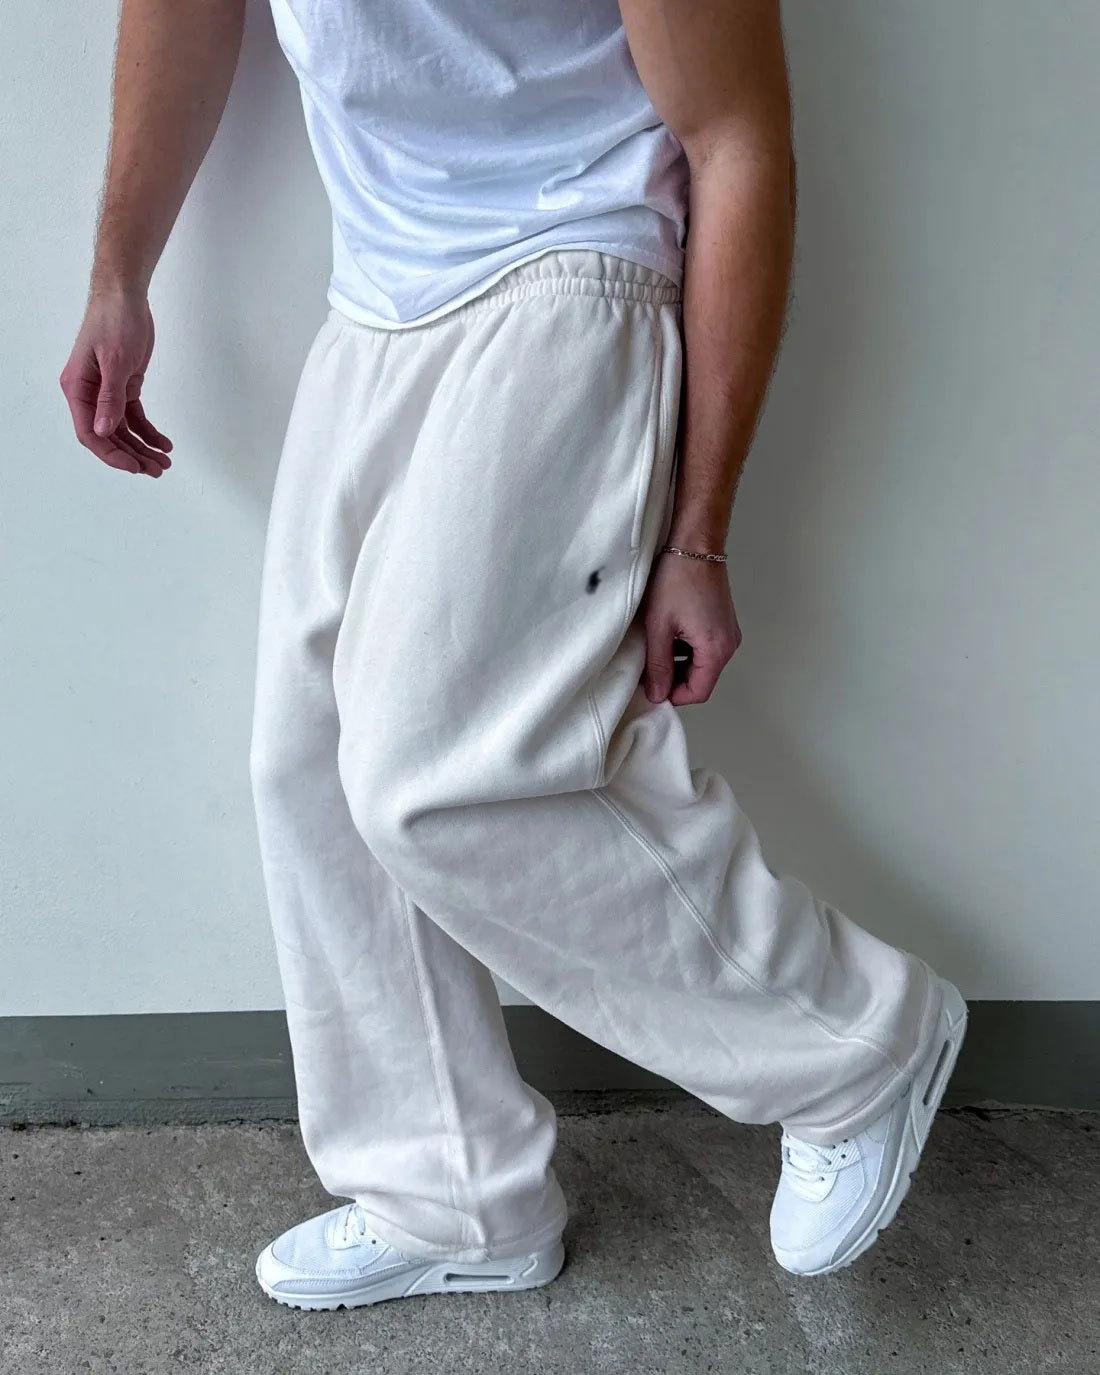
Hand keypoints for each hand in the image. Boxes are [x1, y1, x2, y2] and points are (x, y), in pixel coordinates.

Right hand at [59, 287, 172, 476]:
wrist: (126, 297)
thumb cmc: (114, 322)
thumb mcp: (114, 362)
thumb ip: (109, 399)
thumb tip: (103, 431)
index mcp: (77, 389)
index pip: (89, 433)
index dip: (111, 454)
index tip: (134, 466)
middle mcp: (88, 394)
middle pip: (108, 436)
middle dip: (132, 455)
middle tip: (157, 469)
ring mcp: (106, 391)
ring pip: (123, 430)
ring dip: (142, 447)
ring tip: (164, 461)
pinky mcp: (124, 386)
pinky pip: (134, 416)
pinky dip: (148, 431)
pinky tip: (163, 442)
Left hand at [641, 550, 741, 705]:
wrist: (695, 544)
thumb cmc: (676, 580)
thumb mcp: (659, 627)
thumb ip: (658, 665)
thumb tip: (657, 693)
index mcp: (716, 650)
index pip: (697, 692)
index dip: (672, 695)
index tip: (650, 686)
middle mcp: (729, 645)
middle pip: (702, 680)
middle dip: (674, 680)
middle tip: (648, 669)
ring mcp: (728, 633)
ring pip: (702, 664)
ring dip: (679, 664)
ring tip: (655, 648)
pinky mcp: (723, 622)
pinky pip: (705, 648)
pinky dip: (686, 649)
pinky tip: (668, 635)